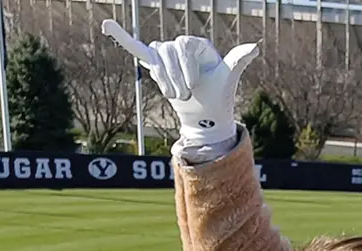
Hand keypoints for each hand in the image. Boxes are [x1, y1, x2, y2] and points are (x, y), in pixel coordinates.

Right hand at [101, 20, 258, 147]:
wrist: (206, 113)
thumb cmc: (219, 94)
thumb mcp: (228, 76)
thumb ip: (238, 60)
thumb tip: (255, 47)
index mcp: (197, 44)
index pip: (182, 45)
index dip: (185, 68)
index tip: (194, 85)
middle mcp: (181, 45)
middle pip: (166, 51)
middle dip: (174, 77)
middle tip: (186, 94)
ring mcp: (168, 55)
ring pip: (155, 59)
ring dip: (164, 80)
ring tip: (178, 94)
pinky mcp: (156, 66)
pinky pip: (136, 48)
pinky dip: (122, 37)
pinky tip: (106, 25)